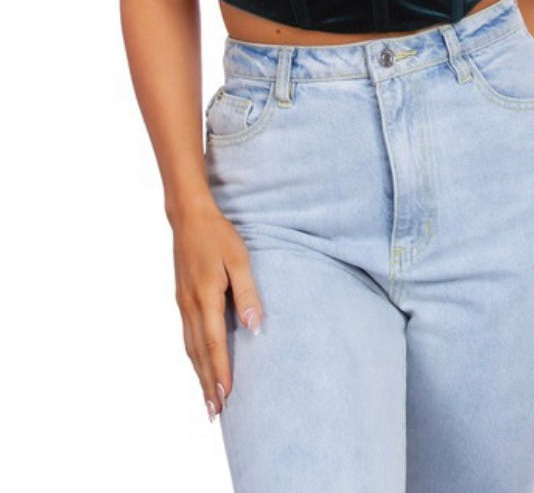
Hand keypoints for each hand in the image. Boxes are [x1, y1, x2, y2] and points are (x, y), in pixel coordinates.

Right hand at [171, 199, 263, 419]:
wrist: (188, 217)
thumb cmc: (218, 236)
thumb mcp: (240, 259)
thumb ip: (247, 293)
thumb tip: (254, 328)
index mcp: (205, 297)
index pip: (213, 344)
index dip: (219, 372)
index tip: (225, 397)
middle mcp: (189, 305)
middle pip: (198, 353)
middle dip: (206, 384)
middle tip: (215, 413)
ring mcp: (182, 303)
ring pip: (190, 347)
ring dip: (198, 374)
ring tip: (207, 399)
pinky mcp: (182, 299)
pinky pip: (187, 336)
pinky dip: (194, 356)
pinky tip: (199, 364)